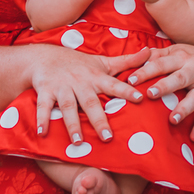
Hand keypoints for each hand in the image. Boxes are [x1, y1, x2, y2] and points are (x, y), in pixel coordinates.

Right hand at [30, 45, 149, 143]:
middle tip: (108, 137)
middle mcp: (80, 82)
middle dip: (98, 119)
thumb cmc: (78, 63)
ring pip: (68, 106)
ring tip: (79, 141)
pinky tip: (43, 134)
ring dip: (72, 124)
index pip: (114, 84)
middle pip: (90, 102)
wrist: (44, 57)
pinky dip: (42, 119)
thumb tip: (150, 52)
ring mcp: (62, 87)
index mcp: (96, 77)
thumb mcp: (103, 61)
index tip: (140, 98)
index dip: (127, 90)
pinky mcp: (45, 91)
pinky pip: (43, 107)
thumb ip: (127, 61)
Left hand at [124, 44, 193, 140]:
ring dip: (184, 109)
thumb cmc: (193, 58)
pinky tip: (193, 137)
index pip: (161, 64)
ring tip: (172, 120)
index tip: (131, 80)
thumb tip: (134, 59)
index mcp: (182, 57)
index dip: (146, 71)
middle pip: (179, 78)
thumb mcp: (177, 51)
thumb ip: (157, 55)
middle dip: (164, 86)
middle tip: (149, 94)